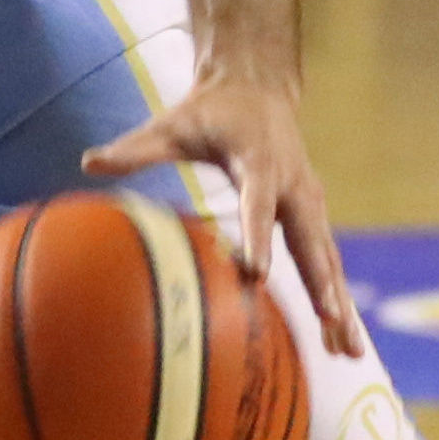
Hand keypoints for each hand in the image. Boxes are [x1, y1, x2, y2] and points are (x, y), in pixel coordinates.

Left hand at [81, 72, 364, 356]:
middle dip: (322, 282)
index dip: (259, 237)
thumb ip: (135, 148)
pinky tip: (341, 338)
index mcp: (260, 163)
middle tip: (331, 320)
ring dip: (338, 303)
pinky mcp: (312, 215)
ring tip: (350, 351)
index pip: (259, 205)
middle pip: (312, 240)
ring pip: (327, 257)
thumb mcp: (171, 125)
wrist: (258, 88)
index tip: (257, 273)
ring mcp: (309, 202)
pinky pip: (326, 260)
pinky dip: (335, 297)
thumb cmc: (209, 111)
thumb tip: (88, 162)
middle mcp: (294, 185)